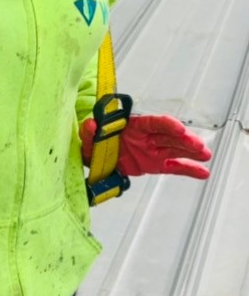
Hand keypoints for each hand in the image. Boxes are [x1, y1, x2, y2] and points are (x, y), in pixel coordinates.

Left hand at [80, 114, 211, 178]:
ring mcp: (154, 151)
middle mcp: (149, 137)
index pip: (155, 123)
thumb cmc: (97, 143)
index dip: (168, 125)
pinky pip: (174, 166)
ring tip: (206, 156)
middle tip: (198, 147)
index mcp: (136, 126)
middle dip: (185, 141)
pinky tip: (203, 172)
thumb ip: (90, 132)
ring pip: (176, 150)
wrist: (96, 157)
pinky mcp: (155, 164)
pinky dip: (189, 169)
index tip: (179, 129)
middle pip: (170, 137)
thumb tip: (90, 125)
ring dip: (192, 153)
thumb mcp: (90, 137)